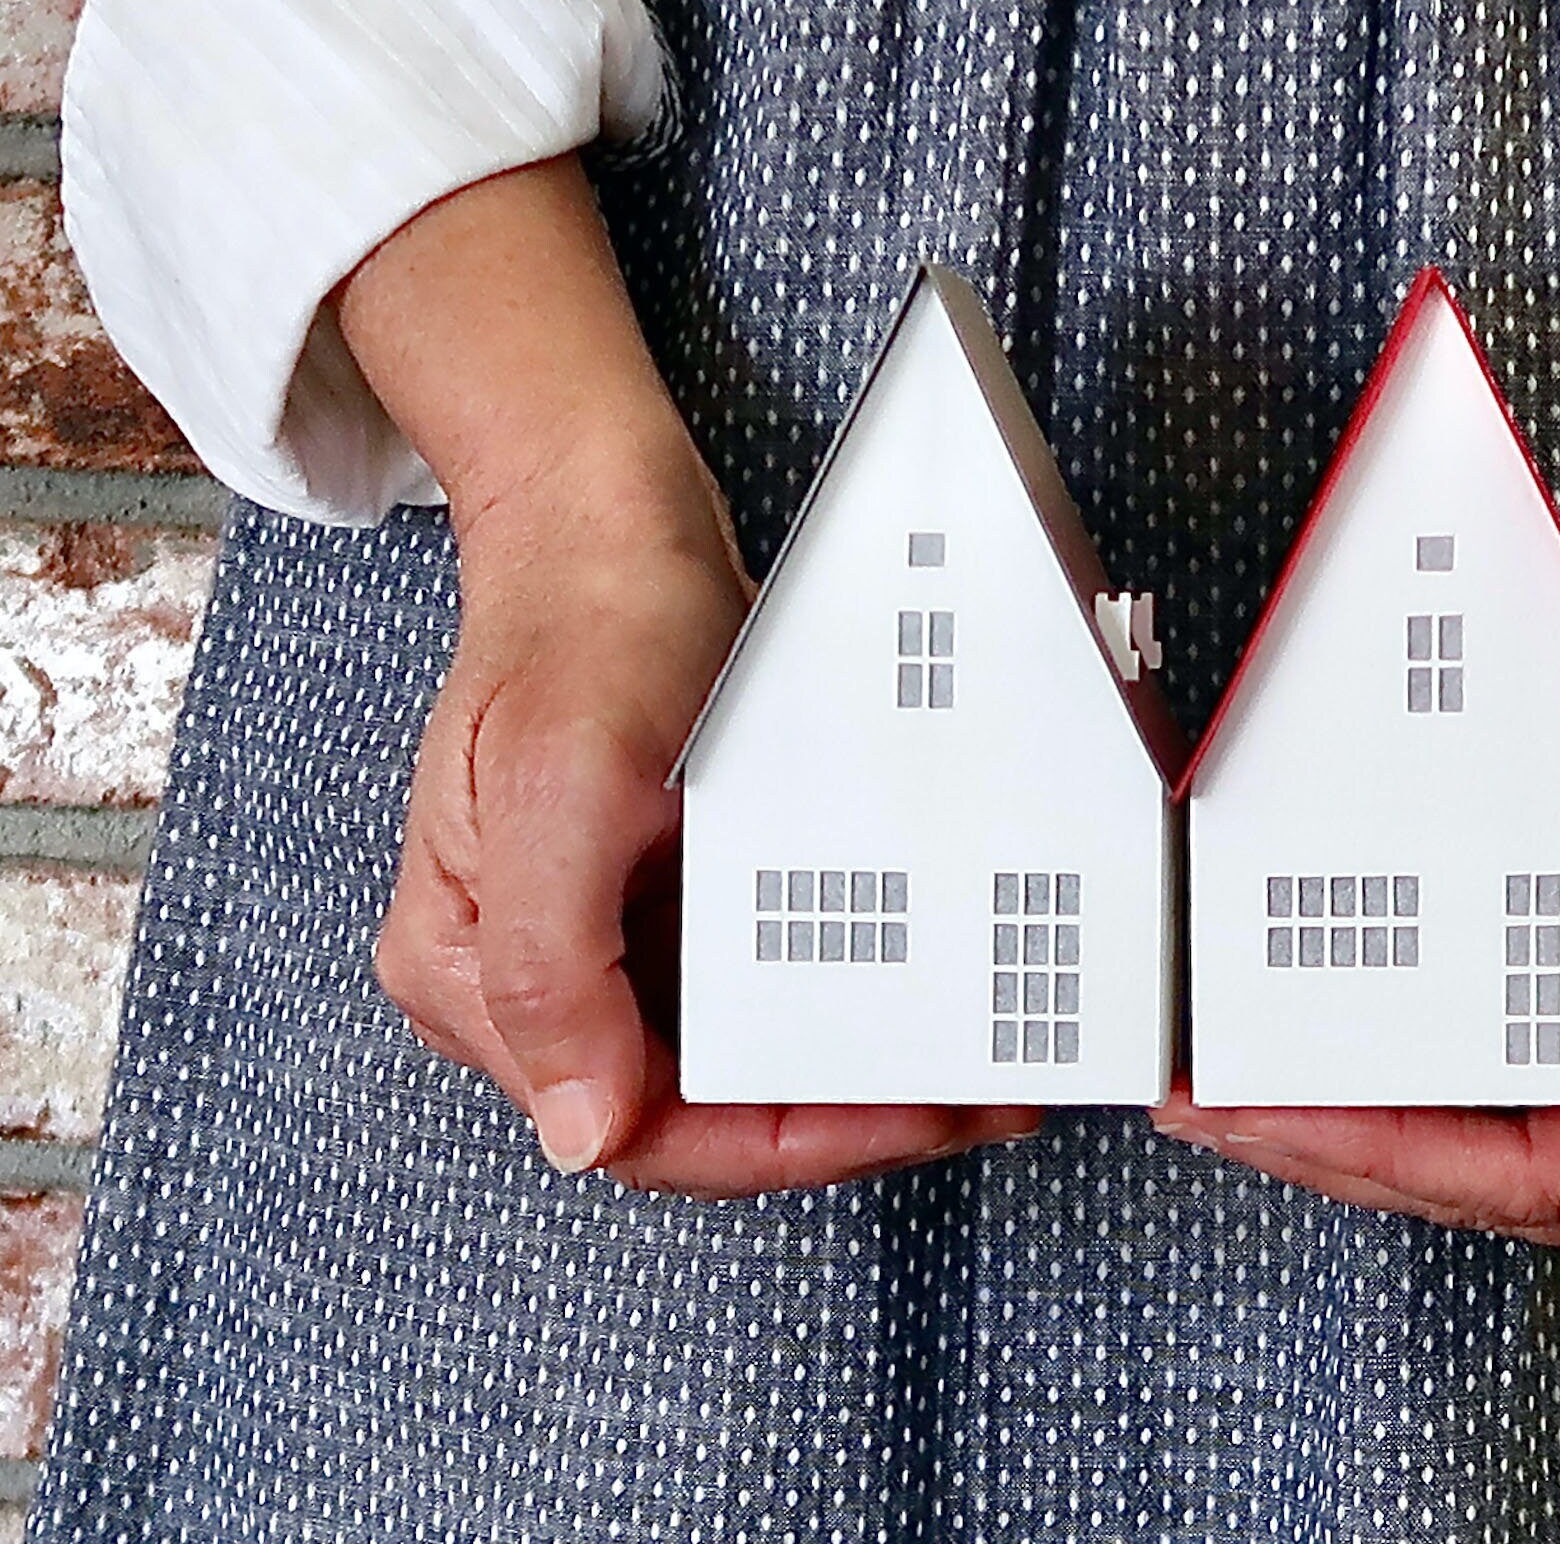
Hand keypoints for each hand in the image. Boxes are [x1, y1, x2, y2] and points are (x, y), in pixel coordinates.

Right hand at [347, 157, 1039, 1192]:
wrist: (608, 521)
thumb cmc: (581, 628)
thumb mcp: (556, 787)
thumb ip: (550, 964)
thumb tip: (583, 1132)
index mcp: (472, 974)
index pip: (638, 1129)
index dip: (782, 1146)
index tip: (910, 1119)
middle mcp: (527, 980)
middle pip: (692, 1114)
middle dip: (837, 1119)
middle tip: (977, 1102)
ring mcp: (597, 942)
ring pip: (731, 1065)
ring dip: (848, 1074)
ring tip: (972, 1064)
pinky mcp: (656, 904)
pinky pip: (751, 994)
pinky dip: (835, 1006)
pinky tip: (915, 998)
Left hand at [1151, 533, 1559, 1259]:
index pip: (1526, 1187)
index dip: (1385, 1162)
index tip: (1273, 1125)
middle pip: (1472, 1182)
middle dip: (1332, 1148)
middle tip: (1210, 1104)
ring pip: (1462, 1151)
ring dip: (1345, 1125)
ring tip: (1229, 1091)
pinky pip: (1481, 1097)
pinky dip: (1392, 1083)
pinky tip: (1316, 1063)